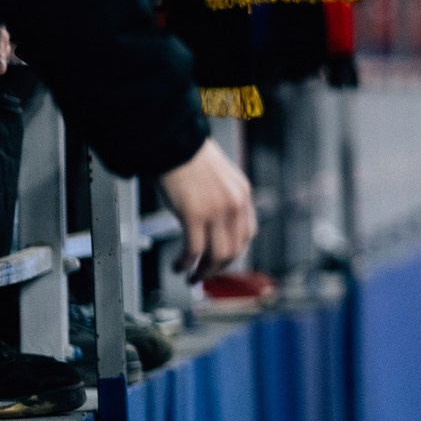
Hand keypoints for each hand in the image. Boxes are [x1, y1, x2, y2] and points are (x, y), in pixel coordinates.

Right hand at [157, 138, 257, 282]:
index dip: (234, 252)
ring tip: (192, 277)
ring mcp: (216, 211)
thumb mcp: (219, 179)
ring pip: (217, 255)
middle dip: (218, 268)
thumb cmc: (188, 159)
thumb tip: (215, 227)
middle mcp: (234, 204)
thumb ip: (222, 200)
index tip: (222, 261)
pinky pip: (194, 250)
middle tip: (205, 276)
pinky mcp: (194, 215)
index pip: (247, 234)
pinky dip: (186, 263)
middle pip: (234, 250)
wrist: (173, 142)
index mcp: (243, 194)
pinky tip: (178, 266)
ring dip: (204, 272)